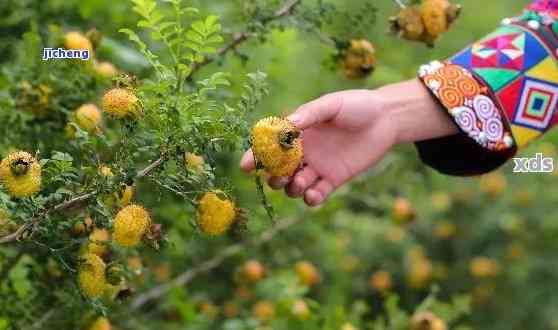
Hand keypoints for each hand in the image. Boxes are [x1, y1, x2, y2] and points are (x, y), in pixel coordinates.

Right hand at [240, 79, 456, 205]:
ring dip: (292, 188)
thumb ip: (309, 114)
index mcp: (297, 133)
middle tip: (280, 176)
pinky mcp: (334, 179)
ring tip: (301, 181)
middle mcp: (304, 152)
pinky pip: (317, 195)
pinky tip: (313, 194)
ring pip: (294, 186)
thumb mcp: (331, 105)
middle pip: (278, 172)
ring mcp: (318, 167)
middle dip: (274, 177)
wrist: (386, 118)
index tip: (246, 166)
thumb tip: (286, 125)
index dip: (255, 157)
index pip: (269, 147)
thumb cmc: (356, 105)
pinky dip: (311, 199)